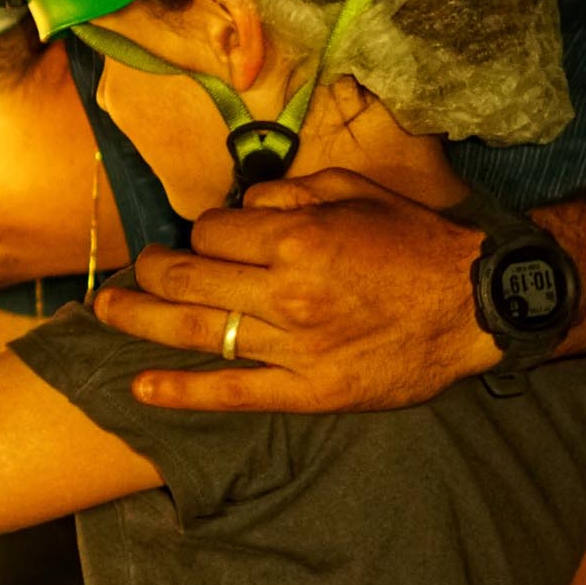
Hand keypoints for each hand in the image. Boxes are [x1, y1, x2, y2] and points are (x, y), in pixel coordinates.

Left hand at [89, 168, 500, 411]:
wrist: (479, 303)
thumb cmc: (416, 242)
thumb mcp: (353, 191)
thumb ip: (287, 194)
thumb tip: (236, 206)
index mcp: (298, 240)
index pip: (212, 233)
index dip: (202, 232)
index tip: (208, 237)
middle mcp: (288, 294)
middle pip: (189, 279)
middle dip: (153, 269)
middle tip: (138, 266)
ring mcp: (296, 347)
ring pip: (199, 331)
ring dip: (142, 320)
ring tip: (106, 311)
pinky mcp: (310, 390)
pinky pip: (235, 393)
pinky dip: (183, 392)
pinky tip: (142, 388)